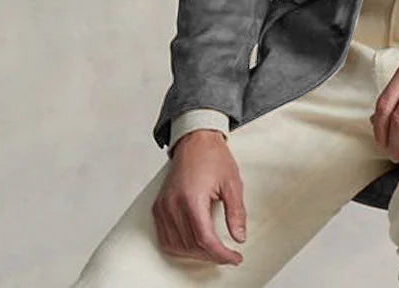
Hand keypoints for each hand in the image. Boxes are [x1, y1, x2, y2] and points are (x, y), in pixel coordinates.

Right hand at [152, 130, 246, 266]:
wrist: (196, 139)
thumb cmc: (213, 156)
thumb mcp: (232, 182)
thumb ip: (236, 212)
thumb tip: (239, 237)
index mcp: (192, 198)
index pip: (205, 239)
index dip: (221, 254)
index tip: (234, 258)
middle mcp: (173, 204)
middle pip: (191, 245)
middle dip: (211, 255)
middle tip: (228, 255)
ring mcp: (163, 206)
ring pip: (176, 246)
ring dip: (196, 253)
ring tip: (213, 250)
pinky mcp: (158, 206)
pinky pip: (165, 238)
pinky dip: (179, 247)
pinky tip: (193, 244)